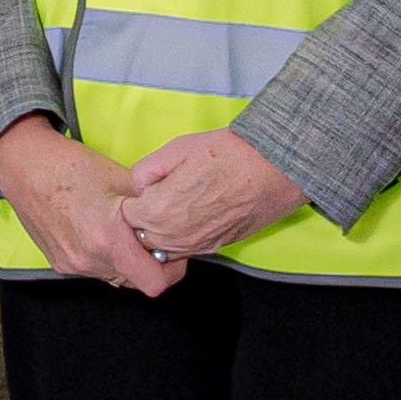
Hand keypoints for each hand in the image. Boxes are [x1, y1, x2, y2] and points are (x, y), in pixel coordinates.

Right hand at [0, 117, 172, 296]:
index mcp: (108, 240)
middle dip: (146, 262)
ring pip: (114, 276)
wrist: (26, 165)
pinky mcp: (59, 264)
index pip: (154, 283)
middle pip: (135, 280)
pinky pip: (93, 269)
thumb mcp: (125, 180)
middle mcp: (88, 260)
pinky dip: (101, 256)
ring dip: (123, 259)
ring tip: (117, 230)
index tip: (171, 254)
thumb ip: (154, 209)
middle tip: (146, 236)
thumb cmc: (72, 167)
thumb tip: (176, 222)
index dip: (170, 271)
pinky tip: (95, 230)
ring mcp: (72, 265)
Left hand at [118, 128, 308, 265]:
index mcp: (160, 210)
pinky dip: (182, 238)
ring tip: (177, 205)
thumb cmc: (228, 155)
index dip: (133, 200)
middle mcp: (176, 235)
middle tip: (158, 197)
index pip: (126, 217)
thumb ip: (146, 170)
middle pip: (141, 237)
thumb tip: (137, 186)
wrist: (273, 170)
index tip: (144, 190)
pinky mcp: (216, 248)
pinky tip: (193, 215)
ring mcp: (197, 245)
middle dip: (144, 219)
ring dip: (162, 231)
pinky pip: (186, 250)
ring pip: (163, 248)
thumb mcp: (177, 149)